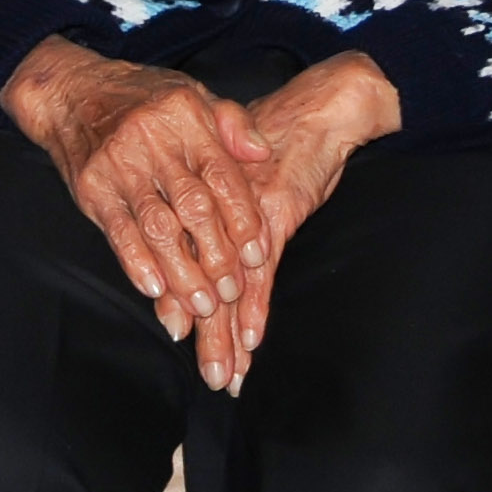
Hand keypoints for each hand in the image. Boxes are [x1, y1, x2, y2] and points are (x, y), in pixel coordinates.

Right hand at [2, 38, 271, 391]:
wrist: (70, 91)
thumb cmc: (141, 97)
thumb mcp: (192, 95)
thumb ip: (232, 123)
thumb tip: (261, 153)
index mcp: (186, 118)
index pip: (223, 176)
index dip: (243, 220)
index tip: (258, 257)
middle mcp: (153, 141)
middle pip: (194, 207)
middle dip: (217, 256)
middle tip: (231, 293)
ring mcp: (118, 165)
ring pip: (158, 227)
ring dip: (182, 273)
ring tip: (202, 306)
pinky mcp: (90, 187)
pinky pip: (118, 232)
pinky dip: (138, 264)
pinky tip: (156, 290)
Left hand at [180, 52, 398, 392]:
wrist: (315, 112)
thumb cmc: (276, 141)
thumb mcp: (237, 170)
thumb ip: (216, 203)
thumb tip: (196, 249)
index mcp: (201, 202)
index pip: (181, 258)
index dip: (178, 299)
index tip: (176, 335)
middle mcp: (214, 215)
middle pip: (203, 286)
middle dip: (207, 336)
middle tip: (210, 379)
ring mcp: (242, 220)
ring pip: (229, 290)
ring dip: (228, 338)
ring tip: (226, 377)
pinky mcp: (274, 218)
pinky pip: (262, 274)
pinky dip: (257, 310)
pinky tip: (252, 342)